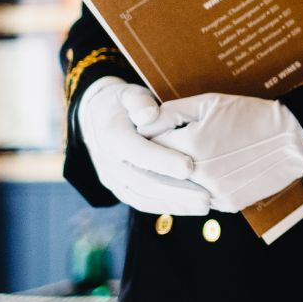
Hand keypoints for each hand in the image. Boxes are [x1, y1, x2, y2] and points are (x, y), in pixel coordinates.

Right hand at [78, 77, 208, 214]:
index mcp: (111, 136)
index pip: (137, 152)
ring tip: (203, 206)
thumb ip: (139, 102)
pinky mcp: (120, 188)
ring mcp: (112, 178)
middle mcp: (109, 162)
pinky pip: (142, 201)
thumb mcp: (129, 94)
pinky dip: (166, 206)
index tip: (189, 167)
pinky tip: (190, 207)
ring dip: (174, 204)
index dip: (162, 161)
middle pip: (142, 181)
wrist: (97, 118)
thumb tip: (148, 116)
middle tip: (205, 198)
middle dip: (175, 191)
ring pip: (142, 197)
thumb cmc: (123, 103)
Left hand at [143, 93, 302, 212]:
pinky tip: (200, 176)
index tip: (145, 136)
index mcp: (191, 144)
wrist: (294, 139)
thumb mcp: (210, 102)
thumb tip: (141, 123)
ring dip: (170, 180)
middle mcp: (199, 174)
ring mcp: (213, 193)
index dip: (146, 140)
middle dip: (150, 164)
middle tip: (150, 154)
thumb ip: (171, 112)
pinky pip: (198, 199)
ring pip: (176, 191)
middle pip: (157, 174)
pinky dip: (194, 189)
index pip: (148, 148)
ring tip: (174, 164)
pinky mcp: (227, 204)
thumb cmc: (251, 115)